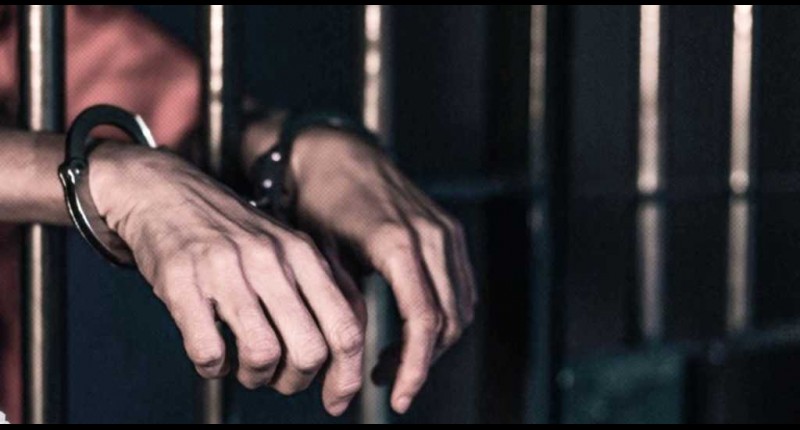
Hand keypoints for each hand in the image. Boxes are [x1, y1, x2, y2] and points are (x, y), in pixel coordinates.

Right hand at [89, 142, 365, 415]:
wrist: (164, 191)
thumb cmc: (231, 232)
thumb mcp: (287, 248)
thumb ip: (320, 290)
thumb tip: (349, 349)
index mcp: (304, 255)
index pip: (345, 328)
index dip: (346, 376)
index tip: (336, 401)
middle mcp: (271, 260)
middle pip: (309, 350)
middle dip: (295, 381)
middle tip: (277, 377)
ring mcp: (227, 268)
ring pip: (262, 353)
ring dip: (253, 376)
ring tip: (242, 365)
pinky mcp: (182, 280)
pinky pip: (208, 350)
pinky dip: (212, 367)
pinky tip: (211, 354)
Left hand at [288, 129, 477, 413]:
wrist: (336, 152)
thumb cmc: (319, 200)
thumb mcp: (320, 254)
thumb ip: (344, 301)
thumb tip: (353, 353)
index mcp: (398, 244)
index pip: (423, 321)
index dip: (414, 367)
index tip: (396, 397)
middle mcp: (432, 237)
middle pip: (447, 320)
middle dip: (422, 362)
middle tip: (387, 384)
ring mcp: (446, 232)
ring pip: (459, 307)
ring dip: (434, 343)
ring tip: (395, 362)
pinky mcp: (450, 231)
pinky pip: (461, 287)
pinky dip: (444, 317)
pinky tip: (414, 331)